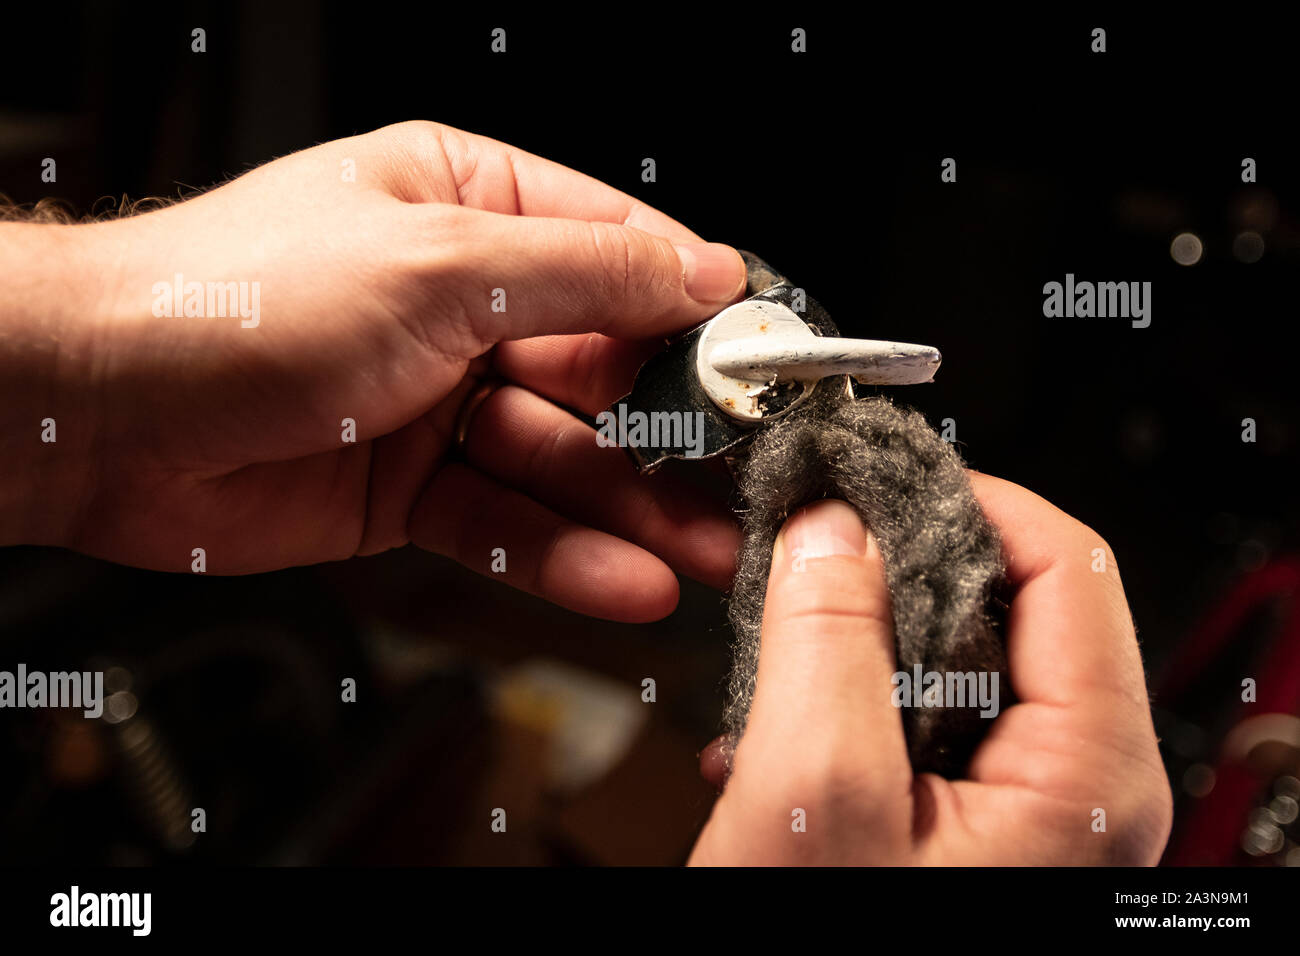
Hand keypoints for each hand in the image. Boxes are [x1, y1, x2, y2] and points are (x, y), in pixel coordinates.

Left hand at [0, 121, 746, 620]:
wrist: (98, 410)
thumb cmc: (240, 296)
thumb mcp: (440, 262)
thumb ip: (585, 275)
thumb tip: (702, 272)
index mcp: (471, 206)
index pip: (618, 255)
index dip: (695, 313)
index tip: (763, 364)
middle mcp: (461, 302)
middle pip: (600, 370)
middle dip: (673, 432)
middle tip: (744, 481)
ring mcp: (437, 400)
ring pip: (561, 459)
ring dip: (633, 508)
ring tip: (704, 549)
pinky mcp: (408, 487)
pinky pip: (505, 519)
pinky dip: (563, 552)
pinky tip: (622, 578)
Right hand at [689, 475, 1172, 863]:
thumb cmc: (827, 954)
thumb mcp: (815, 789)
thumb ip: (827, 635)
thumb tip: (829, 526)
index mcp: (1087, 775)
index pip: (1067, 565)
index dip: (972, 497)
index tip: (883, 475)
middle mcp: (1078, 786)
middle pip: (1019, 602)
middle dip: (905, 560)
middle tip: (819, 540)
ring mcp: (1025, 806)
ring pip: (961, 656)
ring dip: (866, 630)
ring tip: (783, 637)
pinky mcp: (969, 820)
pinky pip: (928, 714)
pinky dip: (855, 691)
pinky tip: (781, 718)